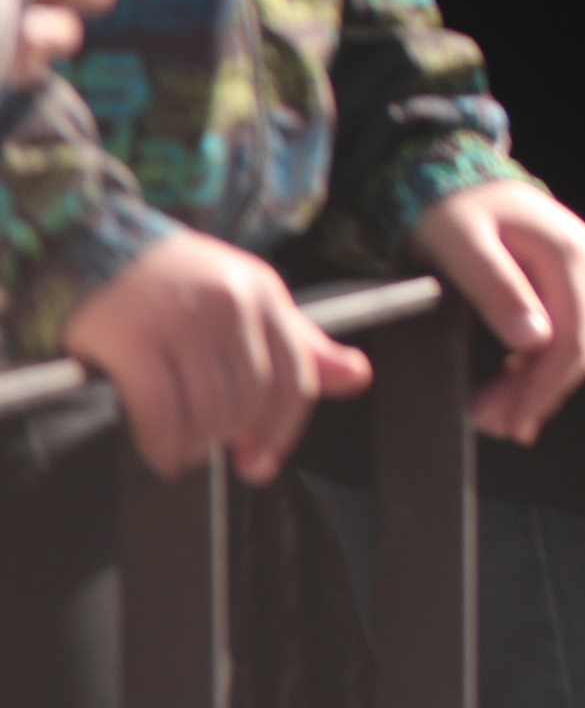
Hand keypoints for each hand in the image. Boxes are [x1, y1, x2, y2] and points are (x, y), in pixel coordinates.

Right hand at [63, 233, 375, 482]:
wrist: (103, 247)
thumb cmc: (183, 285)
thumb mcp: (251, 303)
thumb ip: (302, 345)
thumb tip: (359, 377)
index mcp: (266, 295)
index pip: (296, 379)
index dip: (282, 430)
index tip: (261, 461)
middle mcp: (231, 304)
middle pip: (251, 401)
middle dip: (233, 439)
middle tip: (211, 451)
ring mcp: (182, 320)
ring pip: (210, 411)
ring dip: (198, 445)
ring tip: (184, 450)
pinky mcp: (133, 340)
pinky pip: (161, 413)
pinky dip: (164, 445)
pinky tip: (162, 451)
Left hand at [414, 181, 584, 445]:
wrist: (447, 175)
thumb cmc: (452, 206)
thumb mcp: (464, 246)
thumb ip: (498, 290)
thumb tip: (532, 343)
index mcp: (570, 255)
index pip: (574, 337)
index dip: (546, 386)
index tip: (515, 422)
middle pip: (579, 347)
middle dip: (538, 393)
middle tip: (494, 426)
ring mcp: (578, 272)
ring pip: (571, 345)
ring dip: (535, 385)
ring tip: (492, 415)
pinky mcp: (562, 281)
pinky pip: (561, 332)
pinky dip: (535, 365)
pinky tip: (507, 382)